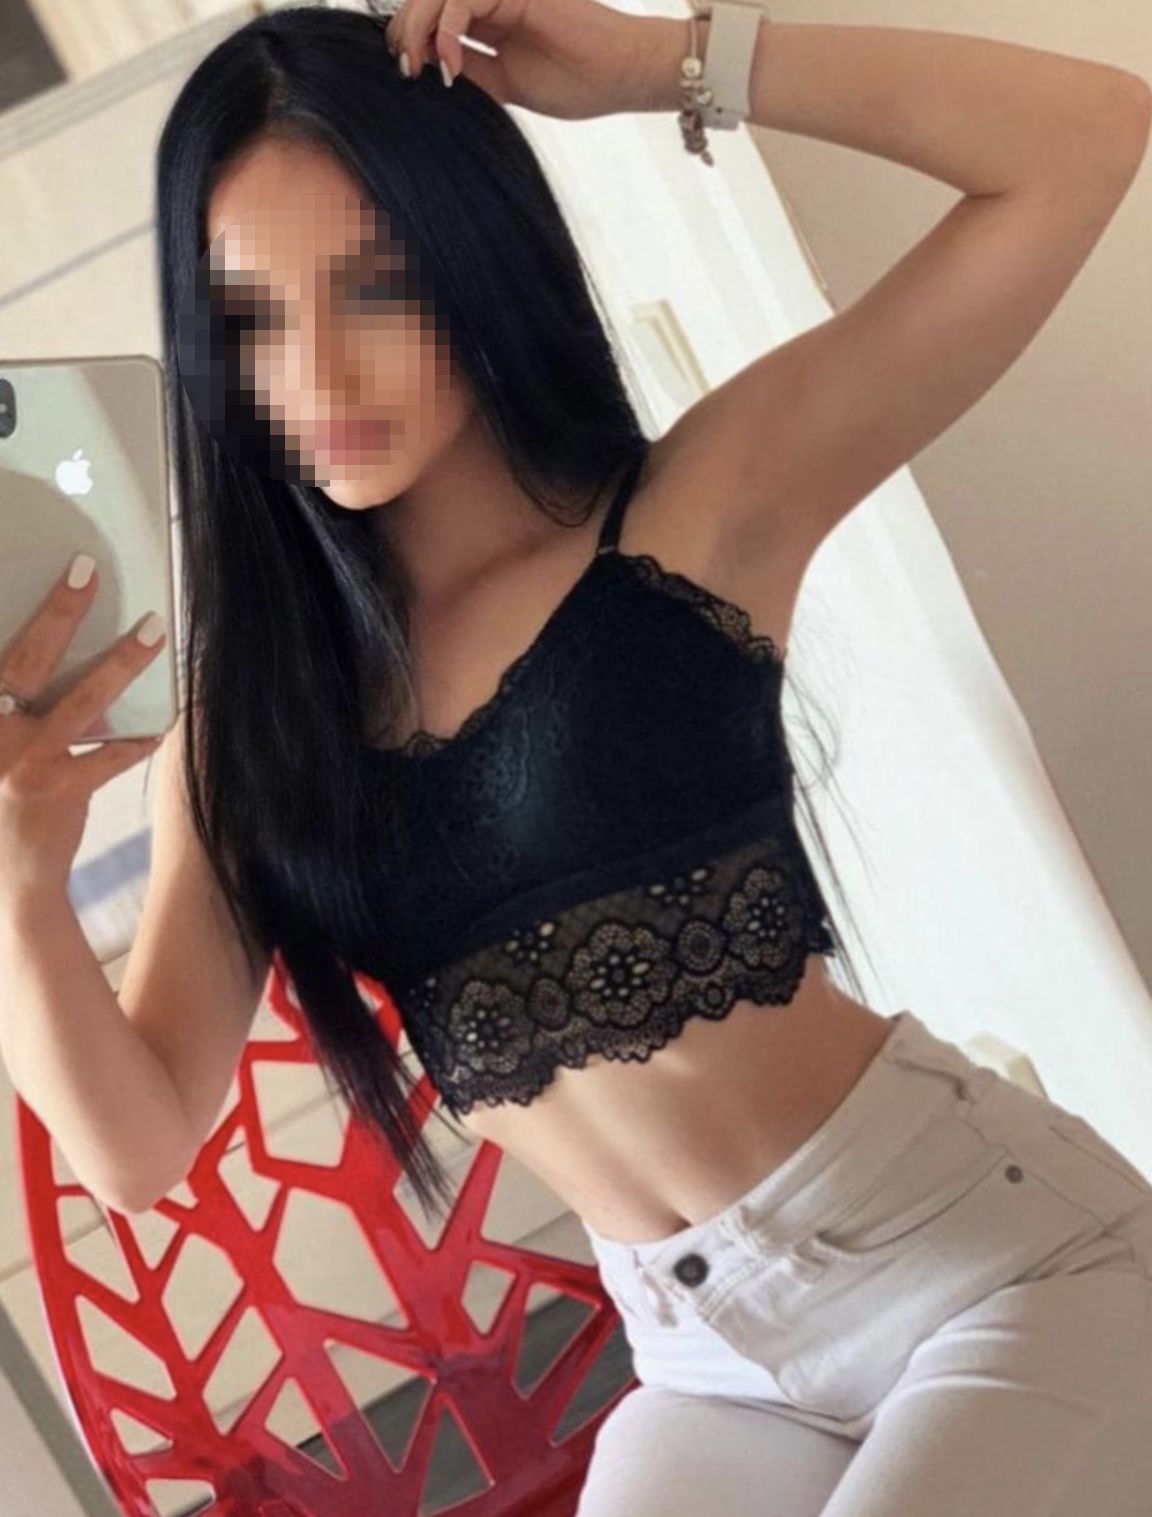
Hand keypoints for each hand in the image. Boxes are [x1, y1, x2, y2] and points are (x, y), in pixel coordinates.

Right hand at [0, 555, 168, 908]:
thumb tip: (23, 671)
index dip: (21, 617)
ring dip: (120, 664)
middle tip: (86, 570)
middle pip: (25, 659)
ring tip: (151, 629)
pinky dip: (137, 739)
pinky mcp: (62, 791)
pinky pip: (109, 756)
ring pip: (80, 701)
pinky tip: (164, 723)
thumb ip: (4, 707)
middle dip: (57, 611)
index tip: (51, 573)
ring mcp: (25, 763)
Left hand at [382, 0, 646, 119]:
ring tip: (418, 67)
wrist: (619, 76)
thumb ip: (470, 72)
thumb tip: (427, 71)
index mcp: (490, 20)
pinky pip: (461, 1)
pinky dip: (445, 32)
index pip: (434, 20)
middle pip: (428, 1)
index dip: (412, 41)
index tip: (410, 74)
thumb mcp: (505, 86)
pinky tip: (448, 64)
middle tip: (406, 69)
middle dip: (405, 32)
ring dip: (417, 29)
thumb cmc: (577, 83)